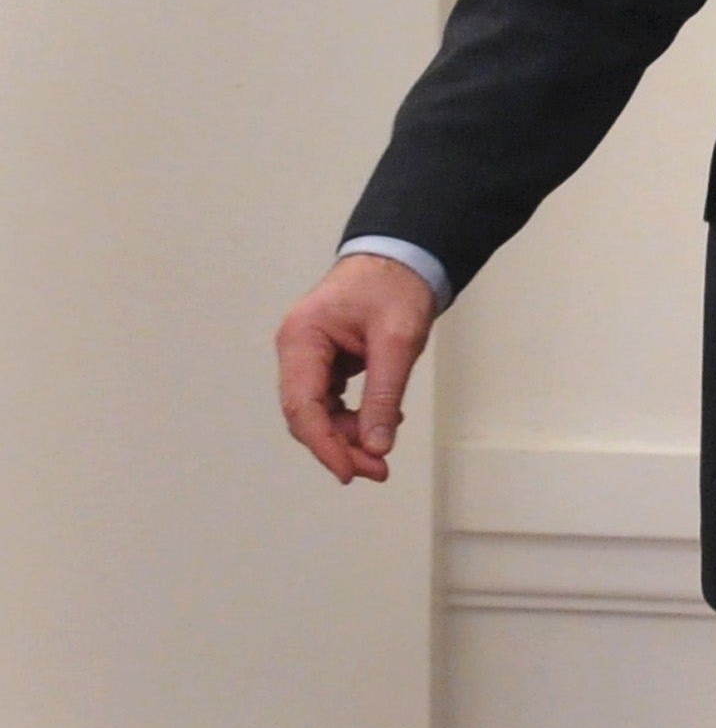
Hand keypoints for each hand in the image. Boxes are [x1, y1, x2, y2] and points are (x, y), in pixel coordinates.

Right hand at [275, 254, 437, 483]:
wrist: (404, 256)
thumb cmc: (396, 285)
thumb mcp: (398, 340)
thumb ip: (385, 394)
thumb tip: (377, 445)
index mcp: (302, 339)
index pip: (302, 406)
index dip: (324, 444)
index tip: (349, 471)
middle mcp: (297, 350)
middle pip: (308, 415)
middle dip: (340, 446)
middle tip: (377, 469)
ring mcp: (309, 356)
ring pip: (320, 412)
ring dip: (348, 437)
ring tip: (381, 454)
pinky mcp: (327, 362)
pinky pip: (333, 401)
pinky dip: (355, 418)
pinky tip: (382, 423)